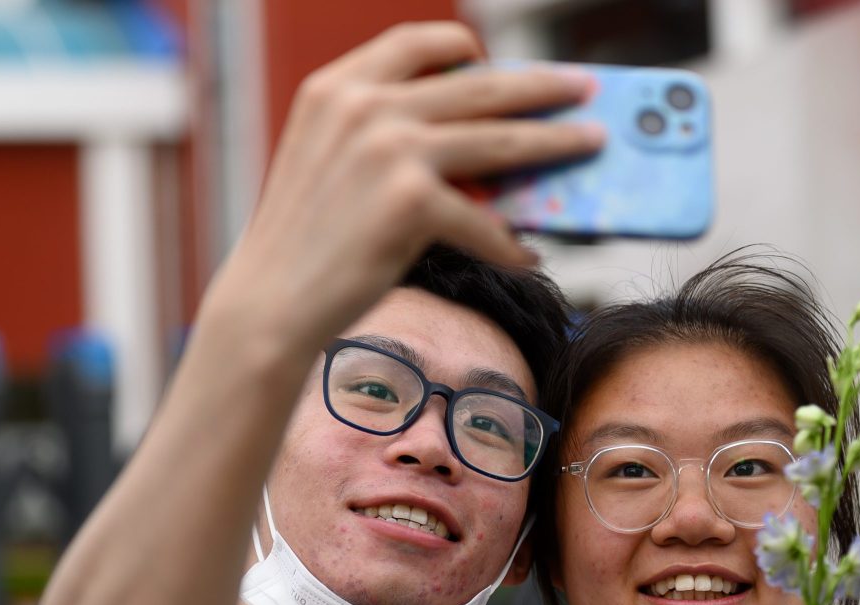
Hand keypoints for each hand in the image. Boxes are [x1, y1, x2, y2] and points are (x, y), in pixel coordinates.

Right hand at [199, 22, 601, 351]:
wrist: (268, 307)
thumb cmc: (302, 247)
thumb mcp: (330, 165)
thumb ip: (381, 137)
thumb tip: (476, 149)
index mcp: (336, 87)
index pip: (417, 42)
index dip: (467, 48)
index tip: (500, 61)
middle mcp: (363, 106)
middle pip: (479, 85)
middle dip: (541, 85)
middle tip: (584, 87)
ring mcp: (388, 150)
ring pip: (500, 139)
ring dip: (556, 141)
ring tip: (591, 143)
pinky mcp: (411, 203)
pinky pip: (485, 221)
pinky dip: (511, 244)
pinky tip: (528, 256)